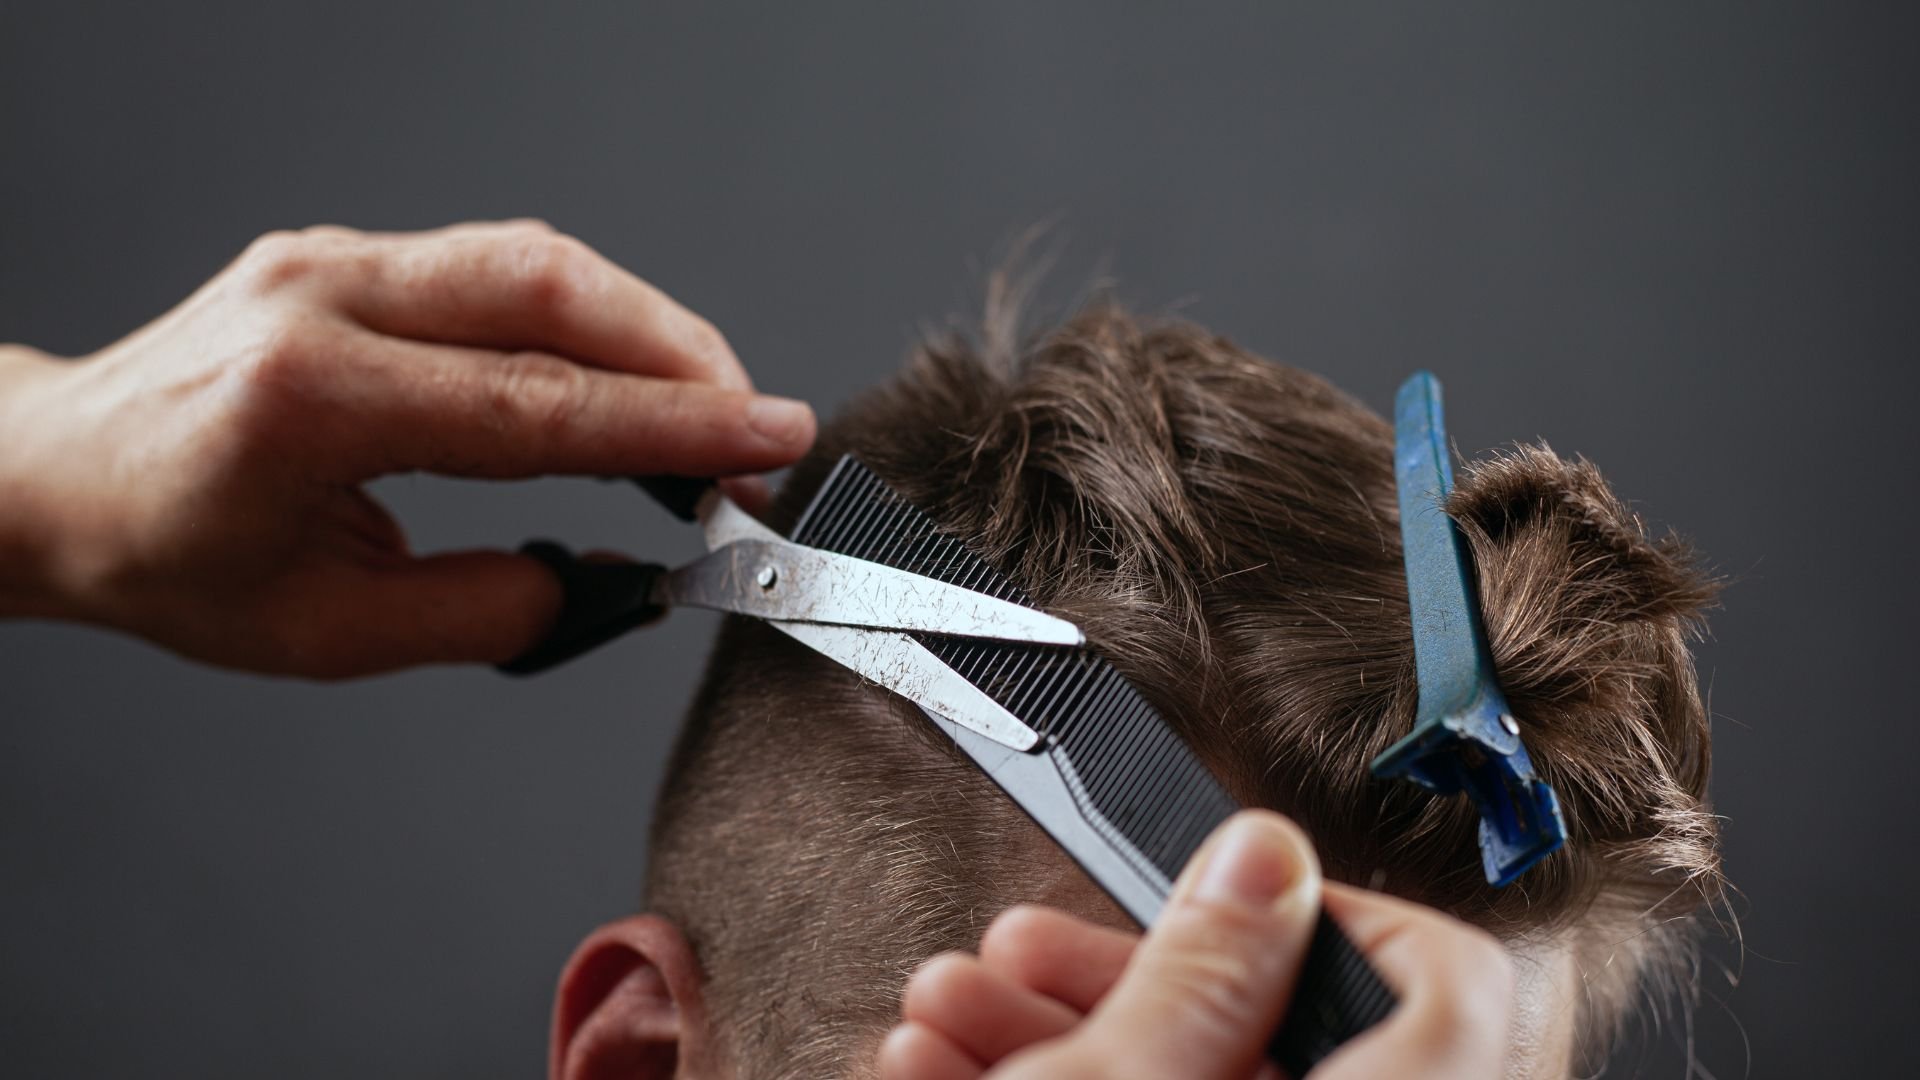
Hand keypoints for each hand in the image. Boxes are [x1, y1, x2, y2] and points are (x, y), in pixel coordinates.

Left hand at [0, 221, 815, 676]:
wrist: (56, 478)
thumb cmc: (164, 557)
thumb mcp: (323, 632)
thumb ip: (480, 608)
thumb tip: (604, 578)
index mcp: (312, 398)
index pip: (538, 405)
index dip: (673, 428)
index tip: (767, 445)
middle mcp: (326, 298)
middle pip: (554, 289)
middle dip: (684, 358)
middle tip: (756, 436)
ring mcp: (338, 261)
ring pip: (539, 261)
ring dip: (647, 332)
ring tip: (709, 414)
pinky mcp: (355, 258)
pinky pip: (501, 268)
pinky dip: (588, 321)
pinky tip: (626, 377)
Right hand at [879, 811, 1512, 1078]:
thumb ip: (1202, 972)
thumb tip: (1264, 858)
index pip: (1449, 980)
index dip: (1331, 910)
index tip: (1217, 892)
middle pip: (1285, 1025)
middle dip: (1124, 965)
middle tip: (1018, 944)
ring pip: (1198, 1074)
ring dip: (1060, 1023)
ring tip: (943, 1010)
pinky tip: (948, 1066)